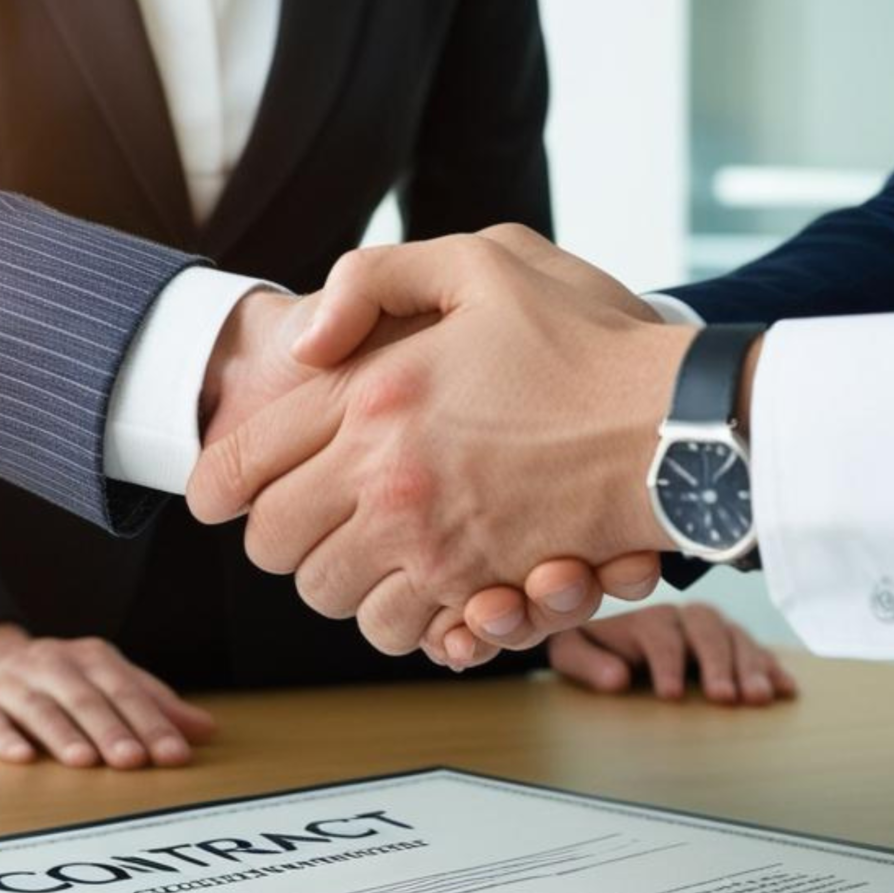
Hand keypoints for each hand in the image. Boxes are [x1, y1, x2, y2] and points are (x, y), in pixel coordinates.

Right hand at [0, 623, 216, 766]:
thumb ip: (152, 705)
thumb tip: (206, 730)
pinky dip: (3, 739)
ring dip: (63, 734)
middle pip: (85, 698)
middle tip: (134, 761)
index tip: (175, 755)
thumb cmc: (54, 680)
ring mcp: (9, 683)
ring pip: (39, 708)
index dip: (152, 722)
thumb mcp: (105, 683)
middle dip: (112, 730)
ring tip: (86, 761)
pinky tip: (21, 758)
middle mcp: (50, 664)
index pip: (126, 690)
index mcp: (88, 658)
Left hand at [188, 226, 691, 655]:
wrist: (678, 421)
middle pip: (275, 546)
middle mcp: (387, 477)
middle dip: (283, 536)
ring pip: (329, 598)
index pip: (244, 465)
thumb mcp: (480, 261)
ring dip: (339, 579)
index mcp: (372, 395)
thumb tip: (304, 342)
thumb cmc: (586, 340)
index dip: (215, 485)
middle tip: (309, 516)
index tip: (215, 495)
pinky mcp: (478, 587)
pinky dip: (398, 617)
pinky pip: (397, 631)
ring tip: (367, 549)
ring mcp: (431, 541)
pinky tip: (418, 581)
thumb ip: (373, 280)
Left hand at [548, 604, 797, 703]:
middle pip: (707, 632)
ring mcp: (712, 630)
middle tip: (724, 698)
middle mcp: (683, 618)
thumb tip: (616, 678)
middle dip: (717, 664)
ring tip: (759, 698)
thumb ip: (589, 663)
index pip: (661, 636)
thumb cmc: (592, 650)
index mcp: (646, 619)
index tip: (670, 695)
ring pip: (736, 639)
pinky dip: (773, 667)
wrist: (603, 641)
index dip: (667, 663)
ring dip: (751, 667)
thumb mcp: (573, 653)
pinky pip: (758, 650)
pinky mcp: (733, 646)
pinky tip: (785, 688)